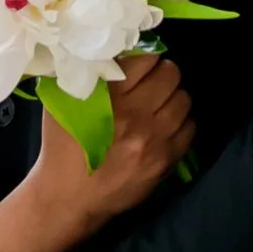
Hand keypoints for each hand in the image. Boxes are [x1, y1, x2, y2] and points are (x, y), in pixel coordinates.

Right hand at [40, 51, 192, 221]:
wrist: (69, 196)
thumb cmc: (62, 146)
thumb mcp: (63, 102)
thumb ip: (88, 75)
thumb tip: (117, 55)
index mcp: (108, 96)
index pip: (146, 58)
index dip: (145, 58)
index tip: (141, 65)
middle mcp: (135, 115)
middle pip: (171, 75)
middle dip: (163, 73)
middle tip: (154, 82)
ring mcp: (154, 139)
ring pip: (184, 100)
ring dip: (173, 98)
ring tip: (160, 105)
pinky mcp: (165, 160)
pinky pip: (189, 128)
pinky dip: (180, 123)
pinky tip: (165, 127)